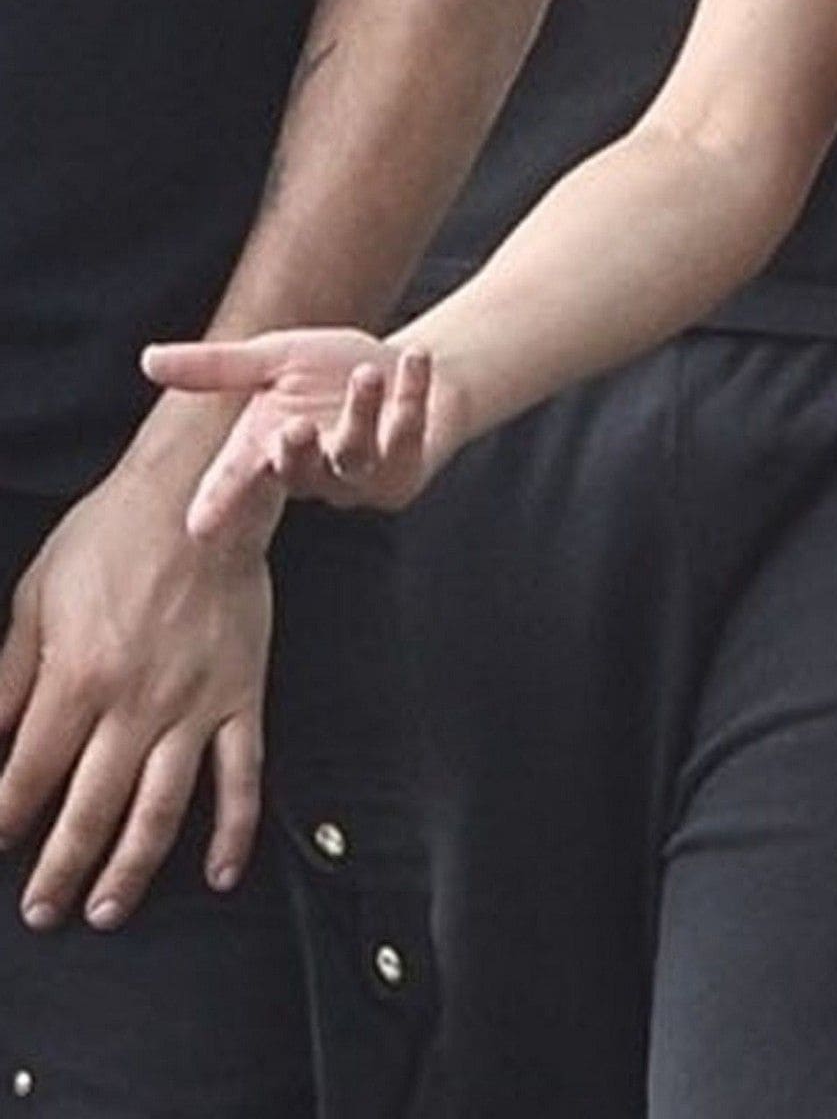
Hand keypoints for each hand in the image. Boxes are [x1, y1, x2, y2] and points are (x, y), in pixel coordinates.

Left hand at [0, 464, 270, 930]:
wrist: (200, 494)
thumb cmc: (109, 538)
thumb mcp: (34, 601)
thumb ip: (8, 680)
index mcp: (78, 677)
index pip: (26, 778)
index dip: (2, 822)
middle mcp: (137, 703)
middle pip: (90, 808)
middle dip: (59, 869)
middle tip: (41, 912)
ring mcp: (196, 704)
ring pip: (161, 807)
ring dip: (131, 868)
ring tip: (106, 911)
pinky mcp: (243, 694)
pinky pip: (244, 773)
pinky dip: (234, 829)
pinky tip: (218, 873)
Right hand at [142, 333, 442, 542]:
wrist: (406, 367)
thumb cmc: (330, 370)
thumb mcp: (276, 358)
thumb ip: (219, 367)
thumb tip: (146, 360)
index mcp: (267, 448)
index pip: (235, 480)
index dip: (218, 502)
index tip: (198, 527)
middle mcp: (312, 471)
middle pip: (299, 473)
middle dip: (297, 453)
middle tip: (293, 427)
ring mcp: (361, 477)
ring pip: (357, 455)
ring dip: (362, 412)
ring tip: (367, 373)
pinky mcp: (406, 471)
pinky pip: (409, 437)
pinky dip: (413, 393)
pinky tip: (415, 357)